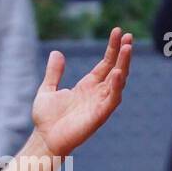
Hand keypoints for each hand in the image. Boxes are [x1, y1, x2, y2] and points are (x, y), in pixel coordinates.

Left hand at [31, 28, 131, 158]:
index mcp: (87, 86)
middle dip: (123, 53)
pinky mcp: (100, 115)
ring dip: (124, 65)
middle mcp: (97, 93)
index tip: (117, 31)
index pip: (105, 63)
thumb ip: (54, 72)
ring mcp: (100, 103)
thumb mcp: (47, 90)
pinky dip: (116, 86)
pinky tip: (117, 73)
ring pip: (118, 81)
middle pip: (116, 68)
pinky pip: (112, 99)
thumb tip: (56, 52)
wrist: (43, 139)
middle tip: (128, 35)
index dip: (112, 48)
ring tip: (127, 48)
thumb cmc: (46, 119)